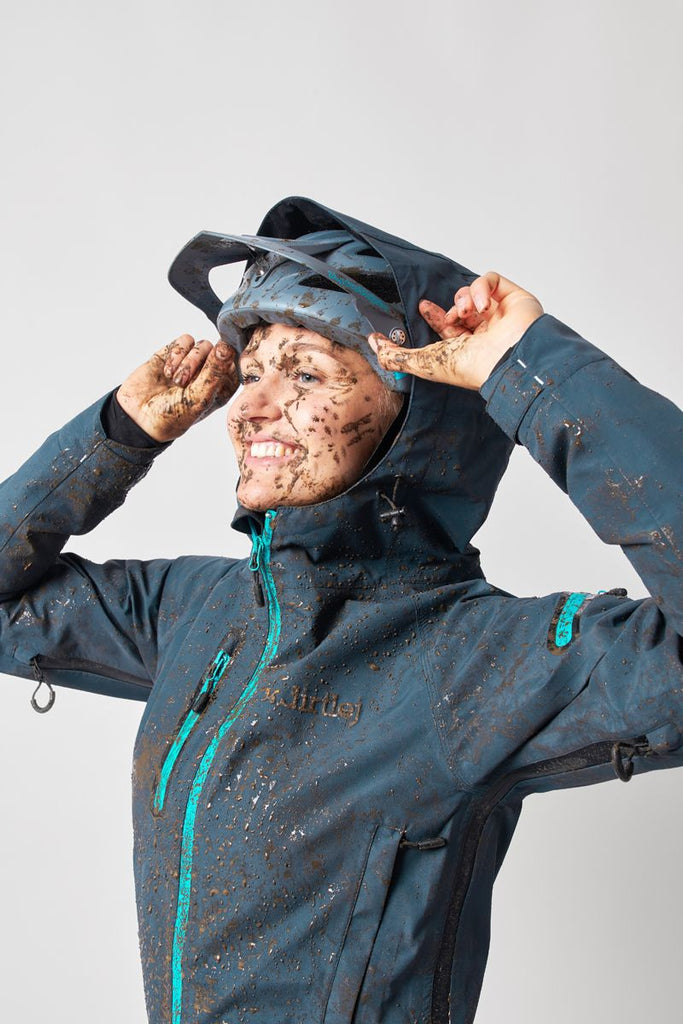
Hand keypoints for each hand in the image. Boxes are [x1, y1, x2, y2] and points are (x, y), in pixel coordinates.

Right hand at [116, 335, 238, 441]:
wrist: (138, 416)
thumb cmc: (172, 415)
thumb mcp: (198, 398)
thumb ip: (214, 372)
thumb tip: (227, 345)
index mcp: (223, 387)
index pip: (236, 365)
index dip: (224, 367)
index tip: (208, 376)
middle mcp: (211, 373)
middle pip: (219, 351)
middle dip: (200, 365)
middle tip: (183, 382)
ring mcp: (193, 362)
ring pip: (202, 345)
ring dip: (187, 361)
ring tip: (174, 380)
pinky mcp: (176, 353)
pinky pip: (185, 340)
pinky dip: (176, 354)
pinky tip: (166, 371)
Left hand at [368, 272, 543, 390]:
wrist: (508, 360)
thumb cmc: (472, 369)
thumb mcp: (423, 364)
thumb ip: (396, 356)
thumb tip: (374, 345)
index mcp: (467, 350)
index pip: (447, 327)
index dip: (433, 315)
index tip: (422, 308)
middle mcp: (485, 333)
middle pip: (460, 308)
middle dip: (447, 306)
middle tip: (432, 306)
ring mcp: (500, 315)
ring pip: (473, 293)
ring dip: (462, 299)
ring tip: (465, 313)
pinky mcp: (513, 298)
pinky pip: (490, 280)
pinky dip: (481, 288)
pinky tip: (481, 306)